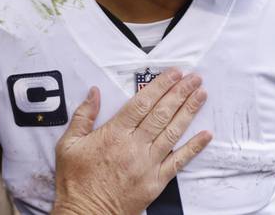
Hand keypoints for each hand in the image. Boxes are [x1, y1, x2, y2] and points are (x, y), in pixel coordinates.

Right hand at [51, 68, 210, 214]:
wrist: (85, 214)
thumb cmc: (76, 181)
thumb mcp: (69, 144)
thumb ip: (83, 116)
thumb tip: (93, 93)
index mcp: (114, 134)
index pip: (142, 103)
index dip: (160, 85)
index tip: (172, 73)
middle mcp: (134, 146)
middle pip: (162, 113)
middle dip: (180, 93)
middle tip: (193, 78)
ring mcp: (148, 164)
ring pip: (173, 132)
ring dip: (189, 112)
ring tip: (201, 95)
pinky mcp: (156, 182)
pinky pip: (179, 162)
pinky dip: (194, 147)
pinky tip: (205, 135)